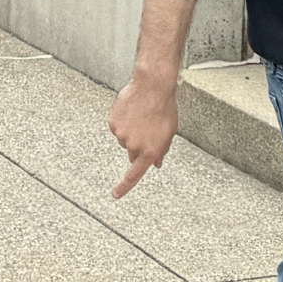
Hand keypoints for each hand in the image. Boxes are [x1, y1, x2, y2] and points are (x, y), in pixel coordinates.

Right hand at [109, 75, 176, 197]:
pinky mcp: (113, 123)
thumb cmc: (164, 108)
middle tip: (147, 129)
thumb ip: (161, 150)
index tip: (115, 194)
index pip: (134, 175)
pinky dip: (123, 121)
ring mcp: (122, 134)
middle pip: (132, 153)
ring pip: (124, 139)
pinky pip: (117, 127)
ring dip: (132, 131)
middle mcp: (134, 146)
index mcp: (150, 151)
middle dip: (138, 145)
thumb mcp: (169, 133)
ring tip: (142, 116)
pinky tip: (132, 111)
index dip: (124, 186)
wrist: (152, 87)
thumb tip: (156, 163)